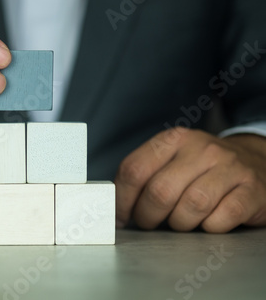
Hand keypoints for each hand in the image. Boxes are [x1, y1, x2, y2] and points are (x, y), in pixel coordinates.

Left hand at [115, 127, 265, 232]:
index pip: (134, 169)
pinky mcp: (252, 190)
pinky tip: (208, 222)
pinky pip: (221, 218)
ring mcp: (230, 167)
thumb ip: (145, 176)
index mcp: (174, 139)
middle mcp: (202, 149)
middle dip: (148, 216)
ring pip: (191, 206)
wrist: (256, 162)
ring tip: (180, 221)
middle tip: (149, 223)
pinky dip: (209, 228)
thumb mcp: (172, 159)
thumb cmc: (203, 167)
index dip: (122, 199)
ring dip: (179, 223)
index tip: (120, 216)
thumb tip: (117, 207)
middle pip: (160, 191)